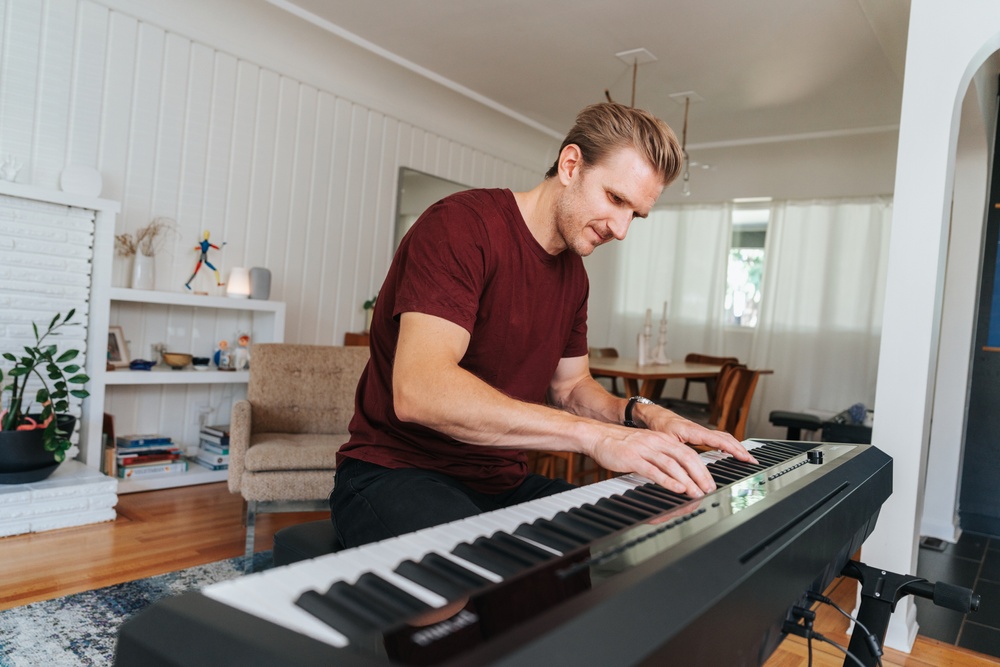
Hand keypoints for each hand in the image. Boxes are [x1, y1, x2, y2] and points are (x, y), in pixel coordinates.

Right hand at [586, 408, 757, 497]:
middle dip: (701, 475)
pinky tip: (677, 489)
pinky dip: (668, 480)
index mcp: (663, 439)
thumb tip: (678, 474)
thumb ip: (662, 459)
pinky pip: (654, 470)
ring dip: (688, 480)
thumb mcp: (646, 448)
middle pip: (686, 457)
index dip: (703, 468)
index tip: (710, 482)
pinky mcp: (633, 459)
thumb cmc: (620, 445)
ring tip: (697, 493)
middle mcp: (657, 442)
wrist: (597, 436)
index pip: (689, 453)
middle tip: (709, 490)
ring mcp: (645, 450)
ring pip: (673, 465)